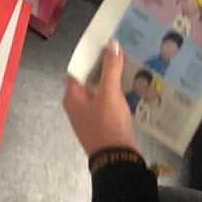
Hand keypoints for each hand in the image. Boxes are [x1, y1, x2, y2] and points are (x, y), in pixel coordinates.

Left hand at [64, 41, 140, 157]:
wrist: (117, 160)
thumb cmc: (108, 124)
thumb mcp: (109, 93)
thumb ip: (110, 68)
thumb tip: (112, 44)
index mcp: (72, 95)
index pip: (79, 67)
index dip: (91, 53)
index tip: (106, 41)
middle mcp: (77, 104)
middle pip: (89, 78)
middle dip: (104, 64)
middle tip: (121, 49)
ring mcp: (89, 114)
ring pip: (99, 89)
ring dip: (111, 78)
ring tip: (128, 63)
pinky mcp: (101, 122)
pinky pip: (106, 101)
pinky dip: (115, 92)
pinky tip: (129, 84)